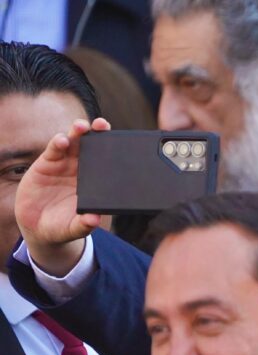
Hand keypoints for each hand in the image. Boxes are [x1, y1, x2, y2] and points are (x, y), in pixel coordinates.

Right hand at [15, 118, 109, 275]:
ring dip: (78, 132)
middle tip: (103, 125)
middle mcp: (82, 169)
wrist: (38, 227)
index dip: (114, 150)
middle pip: (92, 146)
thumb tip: (94, 220)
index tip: (122, 143)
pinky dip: (58, 143)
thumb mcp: (73, 228)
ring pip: (74, 142)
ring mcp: (64, 164)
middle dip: (98, 132)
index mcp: (95, 182)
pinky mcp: (46, 163)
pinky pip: (54, 150)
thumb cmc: (63, 226)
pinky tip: (63, 141)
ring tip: (82, 128)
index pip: (107, 162)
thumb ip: (83, 225)